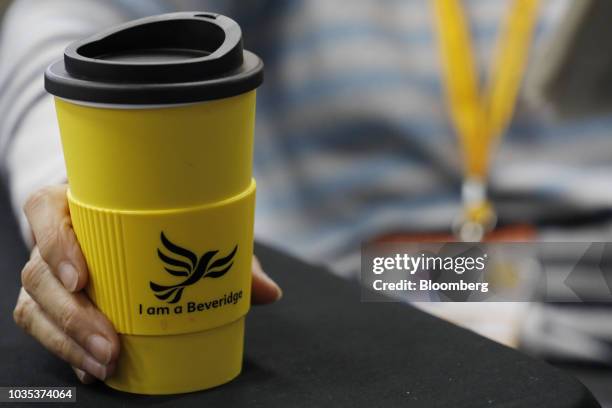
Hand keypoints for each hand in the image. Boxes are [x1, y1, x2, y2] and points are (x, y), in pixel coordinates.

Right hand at [13, 185, 281, 383]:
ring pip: (35, 307)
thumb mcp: (191, 230)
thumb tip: (269, 293)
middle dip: (72, 316)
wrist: (131, 225)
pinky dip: (65, 350)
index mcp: (76, 202)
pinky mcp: (50, 302)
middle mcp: (54, 236)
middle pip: (39, 273)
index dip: (55, 242)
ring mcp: (48, 271)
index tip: (83, 277)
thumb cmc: (160, 222)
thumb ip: (228, 256)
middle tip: (111, 345)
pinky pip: (42, 327)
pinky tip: (91, 369)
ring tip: (106, 364)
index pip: (44, 210)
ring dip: (68, 342)